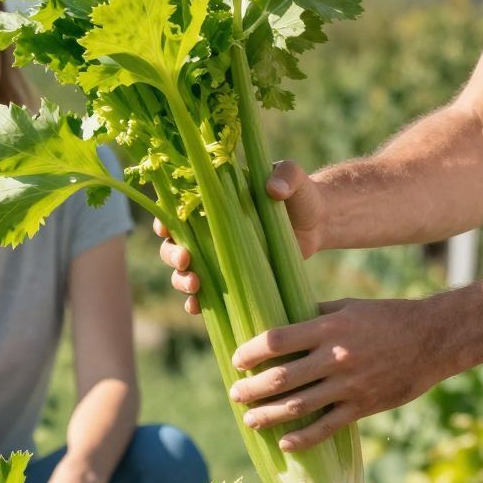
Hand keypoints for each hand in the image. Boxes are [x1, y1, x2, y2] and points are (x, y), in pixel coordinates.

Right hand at [155, 161, 325, 315]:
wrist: (317, 223)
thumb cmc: (300, 193)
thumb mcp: (294, 177)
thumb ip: (286, 175)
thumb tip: (274, 189)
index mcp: (213, 200)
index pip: (177, 208)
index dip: (165, 219)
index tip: (166, 229)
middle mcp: (208, 229)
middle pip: (174, 244)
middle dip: (172, 255)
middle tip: (186, 261)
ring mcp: (219, 255)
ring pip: (184, 271)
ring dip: (181, 281)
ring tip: (194, 287)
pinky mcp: (233, 276)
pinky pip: (208, 292)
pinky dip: (197, 302)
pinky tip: (196, 308)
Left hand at [229, 296, 451, 450]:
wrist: (432, 340)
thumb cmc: (388, 317)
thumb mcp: (349, 307)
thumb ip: (316, 316)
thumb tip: (283, 320)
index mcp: (328, 329)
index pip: (277, 341)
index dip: (251, 352)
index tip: (237, 361)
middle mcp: (335, 358)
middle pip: (281, 378)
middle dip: (252, 389)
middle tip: (235, 394)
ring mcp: (349, 385)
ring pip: (298, 406)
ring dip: (268, 416)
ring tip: (250, 420)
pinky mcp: (363, 406)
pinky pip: (327, 427)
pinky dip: (303, 438)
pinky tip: (285, 443)